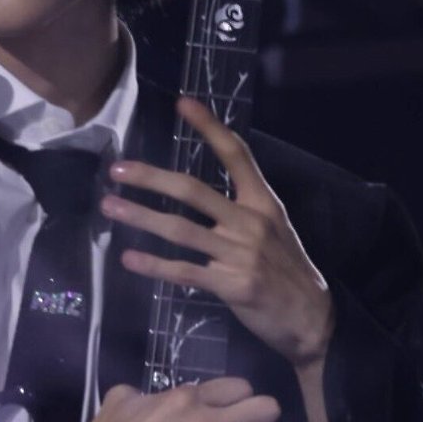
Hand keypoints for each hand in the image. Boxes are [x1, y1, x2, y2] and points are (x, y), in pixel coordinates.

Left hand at [102, 97, 333, 371]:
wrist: (312, 318)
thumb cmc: (287, 269)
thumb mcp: (275, 228)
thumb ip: (243, 207)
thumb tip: (200, 192)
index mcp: (263, 202)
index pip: (236, 154)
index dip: (210, 127)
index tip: (183, 103)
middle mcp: (250, 222)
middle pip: (193, 191)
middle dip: (152, 178)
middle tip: (117, 170)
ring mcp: (240, 254)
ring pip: (181, 230)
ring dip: (141, 217)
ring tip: (110, 208)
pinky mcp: (231, 284)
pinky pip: (185, 271)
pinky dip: (154, 265)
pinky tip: (129, 259)